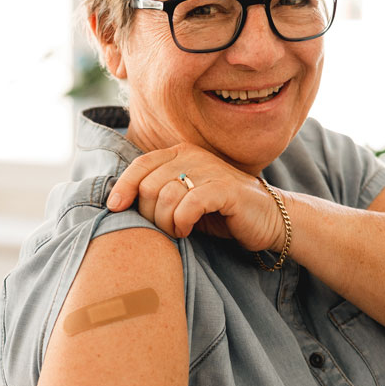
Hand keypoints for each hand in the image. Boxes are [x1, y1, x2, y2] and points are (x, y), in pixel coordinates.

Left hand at [106, 143, 284, 251]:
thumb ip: (157, 194)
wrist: (269, 219)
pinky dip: (182, 222)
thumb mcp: (183, 199)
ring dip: (166, 222)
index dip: (123, 187)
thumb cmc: (220, 213)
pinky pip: (189, 205)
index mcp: (180, 154)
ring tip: (178, 231)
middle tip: (165, 228)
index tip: (115, 208)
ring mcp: (210, 170)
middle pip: (148, 185)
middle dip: (149, 214)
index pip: (140, 165)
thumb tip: (117, 202)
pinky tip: (187, 230)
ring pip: (165, 196)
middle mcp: (193, 156)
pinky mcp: (226, 190)